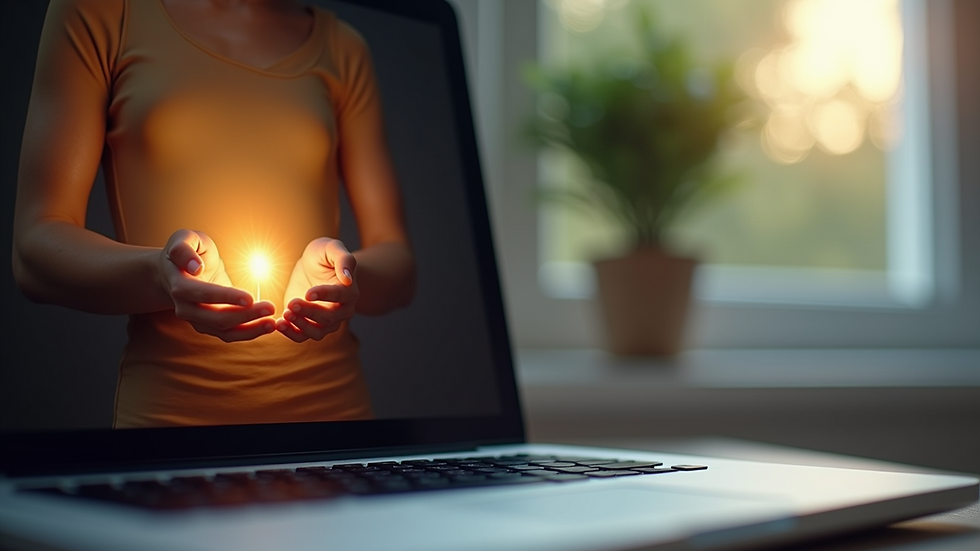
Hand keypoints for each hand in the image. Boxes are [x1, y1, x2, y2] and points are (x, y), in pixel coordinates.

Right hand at [161, 229, 275, 341]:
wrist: (175, 271)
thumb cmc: (186, 251)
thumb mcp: (183, 239)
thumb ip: (184, 250)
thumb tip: (195, 267)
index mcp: (179, 285)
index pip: (203, 294)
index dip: (226, 297)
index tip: (250, 297)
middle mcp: (184, 307)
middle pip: (216, 318)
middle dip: (246, 315)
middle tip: (271, 307)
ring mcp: (195, 320)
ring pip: (224, 331)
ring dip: (250, 329)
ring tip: (273, 322)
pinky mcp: (207, 326)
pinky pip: (229, 334)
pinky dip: (249, 333)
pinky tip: (267, 325)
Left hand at [276, 237, 357, 341]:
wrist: (313, 267)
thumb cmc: (324, 256)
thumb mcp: (332, 248)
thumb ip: (344, 260)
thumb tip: (347, 279)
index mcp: (349, 292)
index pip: (340, 296)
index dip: (324, 295)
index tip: (308, 293)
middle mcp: (342, 311)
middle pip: (329, 318)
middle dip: (309, 312)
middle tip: (292, 303)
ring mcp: (327, 322)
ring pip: (317, 332)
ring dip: (301, 326)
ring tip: (285, 314)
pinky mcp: (310, 325)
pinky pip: (303, 336)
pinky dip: (291, 333)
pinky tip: (279, 323)